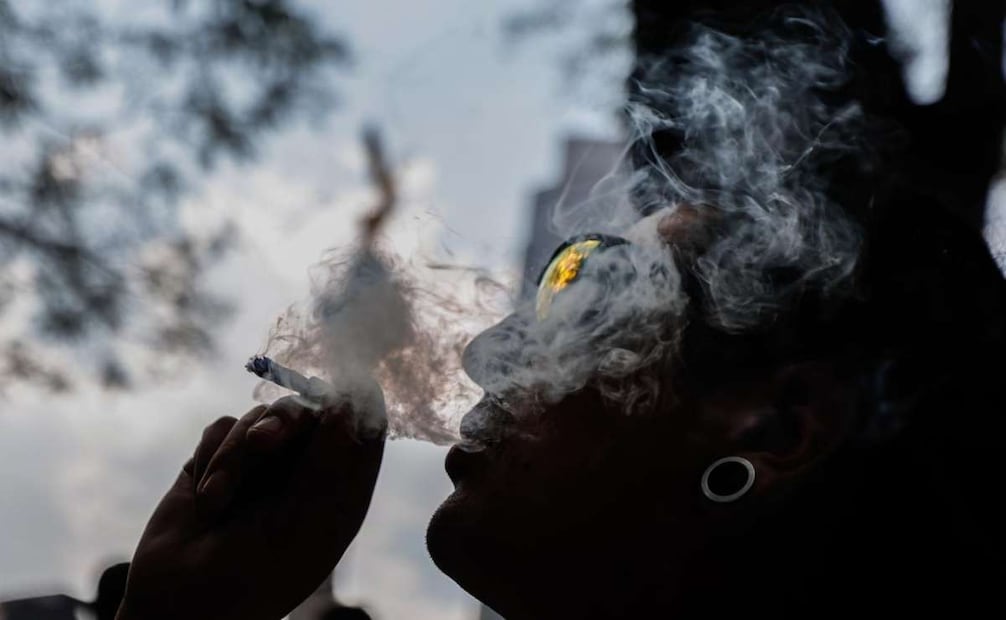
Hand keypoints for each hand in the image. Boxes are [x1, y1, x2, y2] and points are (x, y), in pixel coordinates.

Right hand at [116, 396, 385, 619]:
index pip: (366, 430)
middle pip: (310, 411)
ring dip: (234, 457)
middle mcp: (307, 472)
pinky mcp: (220, 460)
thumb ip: (329, 458)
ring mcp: (263, 465)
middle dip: (285, 421)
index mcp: (342, 492)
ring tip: (217, 503)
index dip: (358, 403)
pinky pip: (222, 427)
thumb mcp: (302, 521)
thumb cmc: (253, 574)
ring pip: (260, 416)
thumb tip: (349, 401)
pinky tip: (205, 501)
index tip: (338, 388)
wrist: (179, 604)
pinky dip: (211, 458)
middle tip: (262, 442)